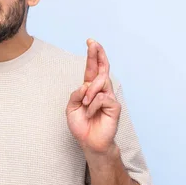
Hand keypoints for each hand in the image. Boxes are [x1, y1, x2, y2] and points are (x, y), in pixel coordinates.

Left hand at [66, 39, 120, 154]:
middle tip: (93, 43)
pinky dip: (92, 106)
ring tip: (85, 104)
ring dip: (89, 92)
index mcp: (90, 89)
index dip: (93, 56)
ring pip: (100, 82)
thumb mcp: (71, 109)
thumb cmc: (81, 126)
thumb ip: (75, 95)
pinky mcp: (114, 106)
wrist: (89, 142)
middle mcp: (101, 90)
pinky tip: (91, 114)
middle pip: (102, 68)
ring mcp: (109, 97)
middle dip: (98, 54)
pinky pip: (101, 98)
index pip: (92, 69)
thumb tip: (85, 85)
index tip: (91, 41)